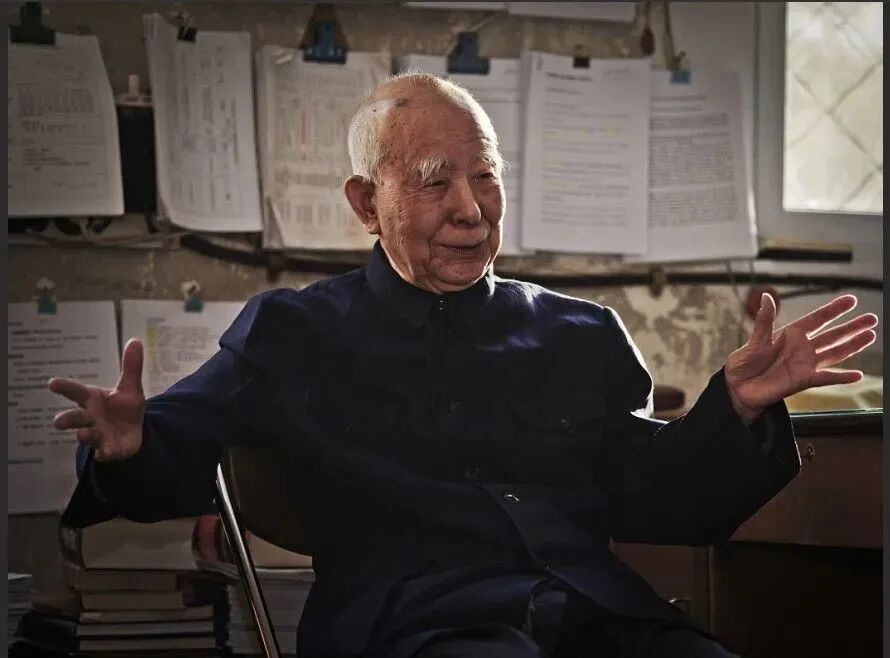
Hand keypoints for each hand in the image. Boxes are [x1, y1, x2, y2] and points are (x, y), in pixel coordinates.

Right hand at [48, 339, 145, 461]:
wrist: (134, 433)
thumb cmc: (124, 408)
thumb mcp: (130, 387)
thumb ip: (131, 367)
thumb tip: (135, 340)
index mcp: (92, 400)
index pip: (75, 391)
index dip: (64, 387)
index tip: (52, 383)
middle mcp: (90, 418)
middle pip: (74, 418)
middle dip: (66, 419)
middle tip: (59, 421)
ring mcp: (98, 435)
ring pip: (86, 435)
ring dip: (84, 435)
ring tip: (83, 433)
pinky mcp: (109, 449)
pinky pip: (104, 453)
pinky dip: (104, 453)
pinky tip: (105, 453)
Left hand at [725, 293, 877, 423]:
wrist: (737, 388)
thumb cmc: (743, 363)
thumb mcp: (754, 341)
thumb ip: (764, 321)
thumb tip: (766, 297)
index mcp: (790, 334)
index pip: (817, 319)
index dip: (834, 310)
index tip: (851, 300)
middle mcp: (802, 347)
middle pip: (832, 334)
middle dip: (852, 326)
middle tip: (872, 318)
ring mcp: (805, 364)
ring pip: (835, 353)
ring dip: (853, 345)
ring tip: (870, 335)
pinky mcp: (804, 381)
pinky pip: (826, 378)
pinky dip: (841, 377)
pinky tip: (857, 374)